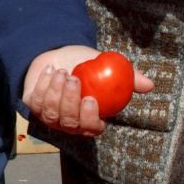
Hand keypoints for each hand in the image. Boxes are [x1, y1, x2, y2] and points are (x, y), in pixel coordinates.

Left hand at [22, 45, 155, 137]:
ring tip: (62, 72)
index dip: (89, 119)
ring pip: (52, 113)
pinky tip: (50, 70)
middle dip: (70, 101)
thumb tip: (149, 85)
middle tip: (74, 78)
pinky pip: (37, 101)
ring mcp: (50, 117)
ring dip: (56, 91)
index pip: (91, 129)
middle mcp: (69, 123)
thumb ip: (129, 77)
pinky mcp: (34, 106)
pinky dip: (44, 84)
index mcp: (89, 119)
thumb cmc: (87, 66)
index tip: (90, 99)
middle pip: (69, 122)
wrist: (59, 54)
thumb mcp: (109, 68)